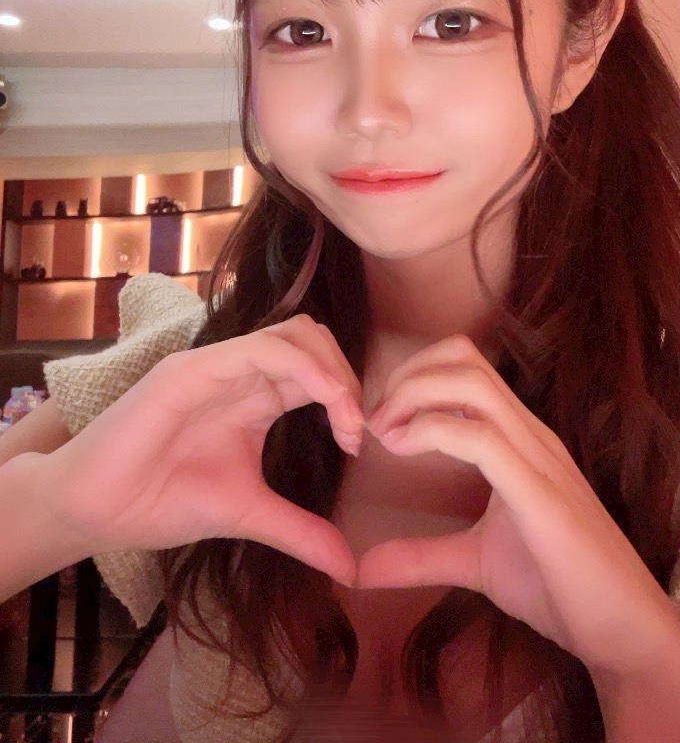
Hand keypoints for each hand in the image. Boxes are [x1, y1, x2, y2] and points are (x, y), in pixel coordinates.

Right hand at [39, 316, 364, 585]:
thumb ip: (300, 532)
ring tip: (345, 418)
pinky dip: (303, 368)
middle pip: (312, 340)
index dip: (348, 396)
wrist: (96, 513)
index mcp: (255, 396)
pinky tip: (324, 401)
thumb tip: (351, 569)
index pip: (316, 370)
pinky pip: (259, 350)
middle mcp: (239, 373)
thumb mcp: (248, 515)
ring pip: (293, 334)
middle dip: (347, 375)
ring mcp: (215, 367)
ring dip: (331, 369)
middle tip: (355, 428)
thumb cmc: (162, 503)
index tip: (358, 443)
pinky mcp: (191, 371)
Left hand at [360, 336, 679, 678]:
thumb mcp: (474, 563)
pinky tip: (402, 451)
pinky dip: (430, 431)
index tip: (381, 420)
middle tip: (375, 421)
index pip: (466, 368)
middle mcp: (531, 435)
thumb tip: (362, 570)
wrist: (624, 633)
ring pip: (472, 384)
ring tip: (386, 434)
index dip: (414, 376)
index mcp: (519, 440)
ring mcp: (539, 459)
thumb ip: (422, 555)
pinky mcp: (541, 494)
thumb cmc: (559, 589)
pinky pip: (482, 438)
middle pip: (464, 359)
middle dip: (407, 375)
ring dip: (415, 395)